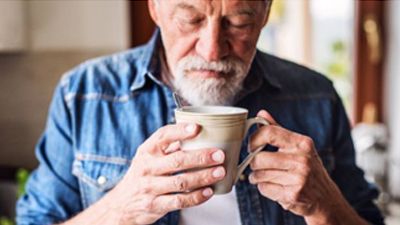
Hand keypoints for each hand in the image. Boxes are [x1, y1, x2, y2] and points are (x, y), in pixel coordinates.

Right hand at [109, 123, 225, 224]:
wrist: (121, 204)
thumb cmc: (143, 175)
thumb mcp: (149, 157)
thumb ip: (170, 146)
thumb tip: (199, 132)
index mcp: (147, 151)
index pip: (162, 136)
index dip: (180, 131)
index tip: (197, 127)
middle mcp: (147, 167)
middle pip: (177, 160)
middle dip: (200, 157)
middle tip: (219, 154)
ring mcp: (150, 187)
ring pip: (180, 182)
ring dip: (203, 177)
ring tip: (220, 172)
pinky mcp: (155, 205)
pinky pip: (179, 201)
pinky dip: (196, 197)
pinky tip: (209, 192)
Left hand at [248, 110, 346, 220]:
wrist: (326, 198)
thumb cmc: (308, 169)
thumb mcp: (298, 147)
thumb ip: (278, 130)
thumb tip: (261, 113)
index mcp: (302, 143)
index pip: (269, 133)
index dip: (254, 139)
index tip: (252, 146)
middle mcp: (302, 160)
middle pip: (259, 158)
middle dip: (254, 163)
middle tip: (259, 165)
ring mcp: (298, 179)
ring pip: (259, 175)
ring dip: (258, 178)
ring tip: (269, 177)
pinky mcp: (292, 195)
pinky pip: (264, 189)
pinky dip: (265, 189)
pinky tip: (276, 187)